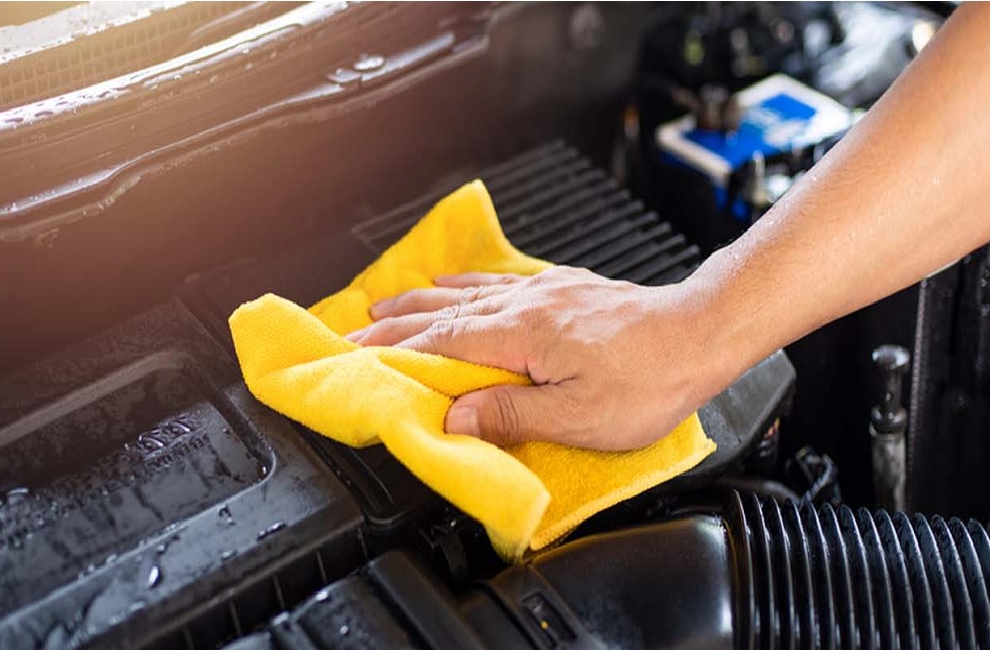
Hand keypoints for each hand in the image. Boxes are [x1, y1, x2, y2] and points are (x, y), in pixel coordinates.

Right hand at [347, 267, 733, 450]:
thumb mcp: (577, 416)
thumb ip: (510, 414)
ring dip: (420, 299)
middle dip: (393, 322)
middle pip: (443, 312)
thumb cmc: (648, 380)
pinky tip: (453, 281)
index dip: (395, 351)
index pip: (441, 342)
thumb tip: (454, 418)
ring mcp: (543, 293)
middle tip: (353, 331)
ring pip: (465, 293)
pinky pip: (499, 280)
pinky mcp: (561, 290)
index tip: (356, 355)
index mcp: (522, 335)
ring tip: (384, 302)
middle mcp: (525, 305)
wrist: (699, 333)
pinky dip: (466, 282)